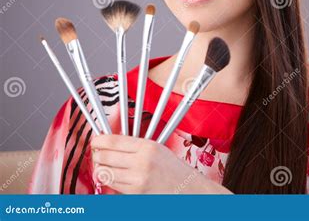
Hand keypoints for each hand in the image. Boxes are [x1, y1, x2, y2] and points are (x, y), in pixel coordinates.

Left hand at [90, 134, 231, 193]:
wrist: (188, 189)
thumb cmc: (174, 169)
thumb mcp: (157, 149)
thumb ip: (134, 144)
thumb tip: (111, 140)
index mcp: (147, 146)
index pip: (112, 140)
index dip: (98, 140)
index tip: (95, 142)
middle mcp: (141, 161)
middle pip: (104, 156)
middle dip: (96, 156)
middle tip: (97, 155)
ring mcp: (137, 178)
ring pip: (104, 173)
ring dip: (100, 170)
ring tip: (104, 167)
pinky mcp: (135, 192)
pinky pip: (112, 186)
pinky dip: (109, 182)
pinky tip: (114, 178)